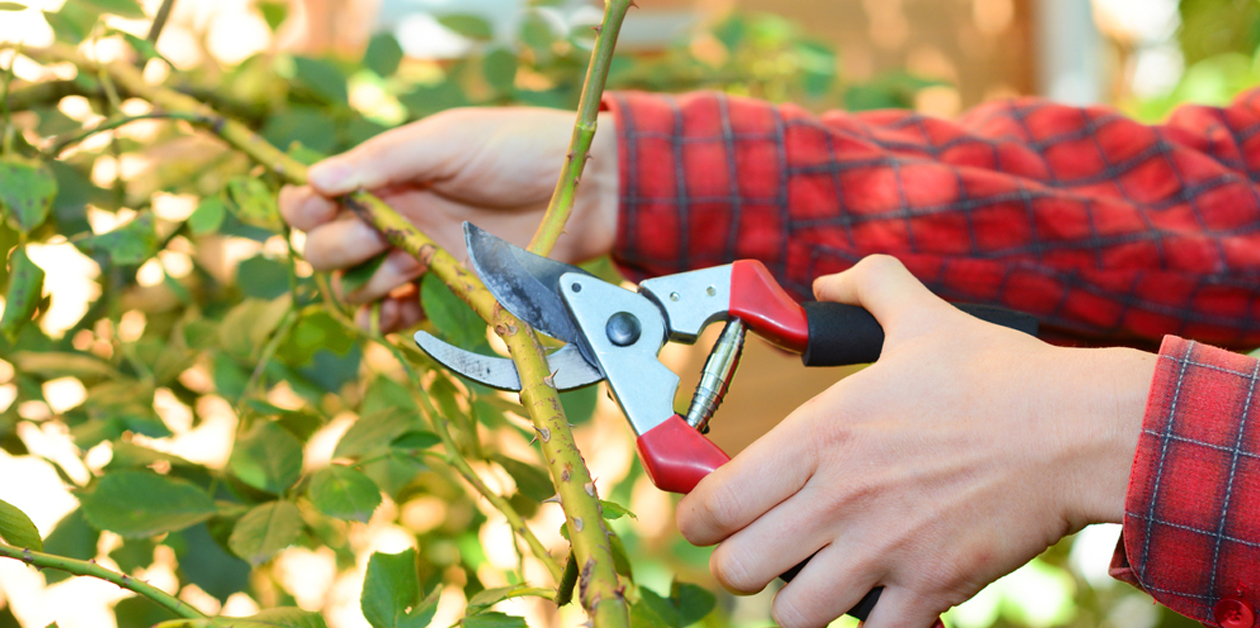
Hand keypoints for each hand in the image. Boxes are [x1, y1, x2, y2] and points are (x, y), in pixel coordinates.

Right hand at [278, 107, 619, 330]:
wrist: (585, 190)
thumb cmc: (516, 149)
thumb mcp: (446, 141)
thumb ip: (383, 160)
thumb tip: (315, 179)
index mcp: (385, 177)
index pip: (314, 200)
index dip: (304, 210)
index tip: (319, 210)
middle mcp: (393, 219)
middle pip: (325, 250)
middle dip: (339, 248)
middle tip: (381, 236)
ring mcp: (419, 259)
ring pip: (357, 289)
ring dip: (367, 284)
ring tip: (410, 265)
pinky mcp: (449, 293)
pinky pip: (399, 318)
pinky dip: (388, 322)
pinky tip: (397, 313)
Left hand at [676, 255, 1154, 627]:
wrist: (1078, 429)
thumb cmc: (998, 376)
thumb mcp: (920, 317)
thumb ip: (867, 287)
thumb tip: (828, 282)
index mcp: (820, 435)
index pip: (717, 502)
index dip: (699, 520)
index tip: (708, 520)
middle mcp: (839, 497)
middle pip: (739, 569)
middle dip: (741, 566)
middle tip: (761, 554)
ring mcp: (884, 548)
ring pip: (794, 614)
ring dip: (797, 602)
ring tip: (813, 581)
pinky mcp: (932, 585)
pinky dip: (867, 625)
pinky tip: (875, 601)